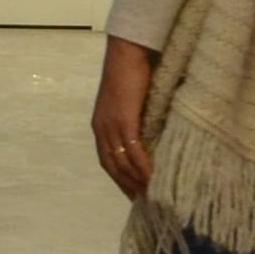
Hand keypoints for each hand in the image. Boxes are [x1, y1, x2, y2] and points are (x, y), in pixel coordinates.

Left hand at [93, 37, 159, 201]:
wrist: (128, 52)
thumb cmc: (133, 72)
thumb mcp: (132, 103)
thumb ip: (137, 119)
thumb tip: (153, 134)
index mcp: (101, 125)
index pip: (107, 160)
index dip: (118, 178)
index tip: (131, 193)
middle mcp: (102, 129)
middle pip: (112, 166)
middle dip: (126, 185)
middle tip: (142, 201)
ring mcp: (111, 125)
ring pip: (122, 162)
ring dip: (136, 180)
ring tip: (150, 194)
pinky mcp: (124, 119)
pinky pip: (132, 150)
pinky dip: (142, 165)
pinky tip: (152, 177)